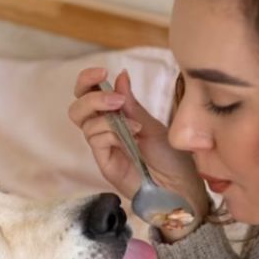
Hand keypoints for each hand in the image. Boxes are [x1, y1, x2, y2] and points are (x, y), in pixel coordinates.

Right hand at [67, 67, 209, 239]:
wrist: (181, 186)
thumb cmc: (171, 157)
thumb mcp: (151, 124)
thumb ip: (132, 104)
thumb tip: (120, 75)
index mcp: (115, 118)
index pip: (89, 95)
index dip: (88, 81)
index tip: (102, 72)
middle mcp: (105, 131)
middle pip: (77, 108)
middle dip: (91, 96)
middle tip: (115, 99)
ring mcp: (103, 148)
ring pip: (85, 122)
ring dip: (107, 115)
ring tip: (134, 123)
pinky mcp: (104, 163)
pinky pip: (95, 139)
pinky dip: (112, 131)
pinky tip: (133, 134)